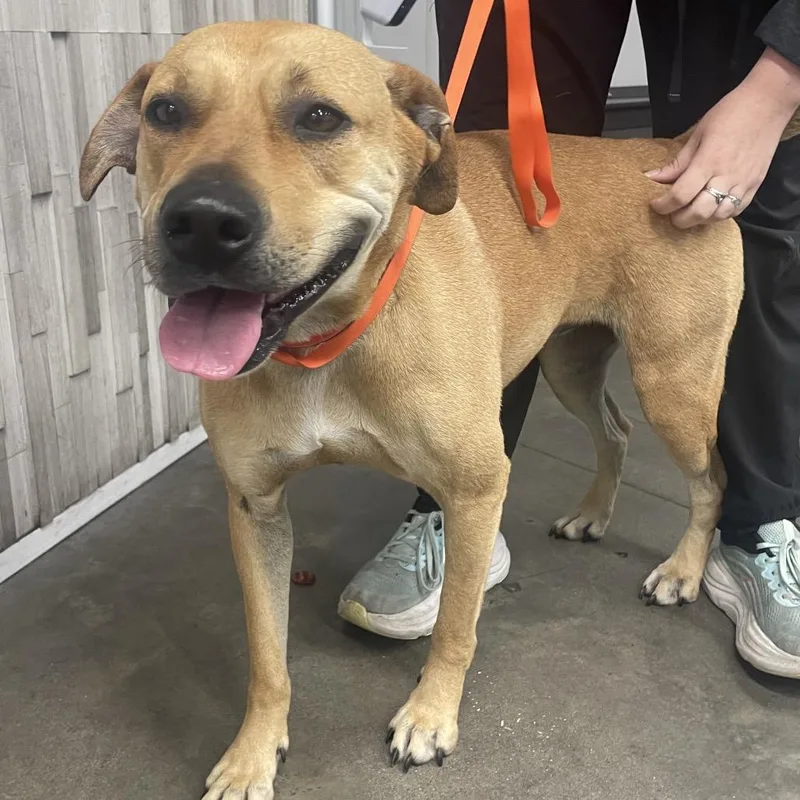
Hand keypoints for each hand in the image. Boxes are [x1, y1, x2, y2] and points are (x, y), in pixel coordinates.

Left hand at [647, 48, 799, 228]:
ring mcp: (743, 183)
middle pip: (698, 212)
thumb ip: (677, 163)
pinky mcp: (754, 185)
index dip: (664, 205)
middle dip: (679, 219)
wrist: (768, 104)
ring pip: (717, 216)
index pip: (680, 195)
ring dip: (699, 219)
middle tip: (671, 212)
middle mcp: (726, 176)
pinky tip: (710, 208)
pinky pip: (735, 210)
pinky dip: (719, 215)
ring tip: (689, 212)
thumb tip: (654, 177)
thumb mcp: (697, 135)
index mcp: (708, 161)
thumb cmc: (731, 113)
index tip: (657, 204)